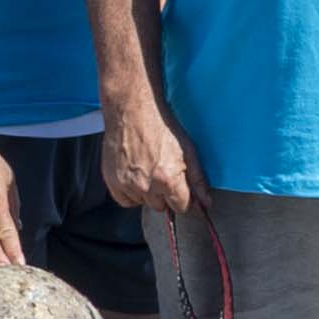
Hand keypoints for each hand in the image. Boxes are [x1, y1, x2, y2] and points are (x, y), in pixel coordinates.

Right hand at [100, 101, 195, 220]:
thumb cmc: (159, 126)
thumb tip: (206, 202)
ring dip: (148, 193)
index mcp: (167, 179)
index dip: (184, 199)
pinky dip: (131, 193)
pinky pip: (125, 201)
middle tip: (163, 173)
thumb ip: (198, 180)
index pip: (182, 207)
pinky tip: (136, 175)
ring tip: (148, 169)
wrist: (132, 111)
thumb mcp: (188, 151)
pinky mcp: (112, 181)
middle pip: (162, 207)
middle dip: (166, 194)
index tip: (183, 191)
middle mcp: (146, 185)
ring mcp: (127, 184)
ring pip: (143, 203)